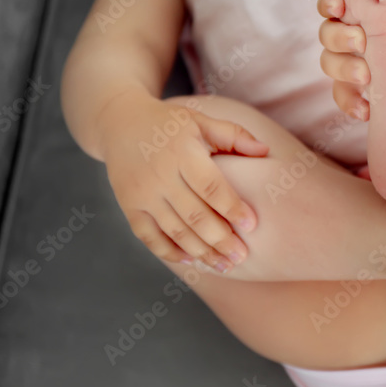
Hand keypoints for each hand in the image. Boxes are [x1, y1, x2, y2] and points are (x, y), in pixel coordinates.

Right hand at [98, 92, 268, 271]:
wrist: (120, 124)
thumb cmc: (170, 124)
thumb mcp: (201, 121)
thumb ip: (234, 135)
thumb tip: (266, 151)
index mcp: (182, 152)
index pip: (210, 186)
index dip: (231, 207)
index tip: (252, 225)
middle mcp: (159, 175)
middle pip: (194, 215)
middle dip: (220, 239)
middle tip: (242, 256)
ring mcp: (142, 194)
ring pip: (175, 230)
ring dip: (201, 252)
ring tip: (225, 265)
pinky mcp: (129, 206)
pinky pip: (149, 237)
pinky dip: (170, 251)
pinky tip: (192, 260)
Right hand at [313, 0, 371, 120]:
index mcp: (360, 7)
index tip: (342, 3)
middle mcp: (353, 32)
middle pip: (326, 29)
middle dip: (341, 35)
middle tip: (361, 41)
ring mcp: (351, 62)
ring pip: (329, 62)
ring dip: (346, 68)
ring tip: (369, 77)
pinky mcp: (352, 91)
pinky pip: (337, 94)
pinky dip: (351, 100)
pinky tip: (368, 106)